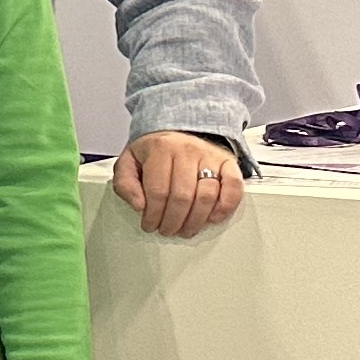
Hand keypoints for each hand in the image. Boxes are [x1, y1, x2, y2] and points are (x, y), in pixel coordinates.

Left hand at [112, 132, 245, 238]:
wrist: (179, 130)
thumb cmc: (153, 151)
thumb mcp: (129, 161)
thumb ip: (125, 183)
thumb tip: (139, 206)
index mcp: (160, 149)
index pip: (158, 191)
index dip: (153, 214)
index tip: (149, 225)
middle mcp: (188, 151)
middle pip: (182, 196)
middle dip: (173, 221)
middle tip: (167, 230)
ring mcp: (210, 156)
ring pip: (207, 196)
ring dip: (195, 220)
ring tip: (185, 229)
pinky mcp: (228, 162)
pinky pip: (234, 187)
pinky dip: (226, 206)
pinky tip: (212, 218)